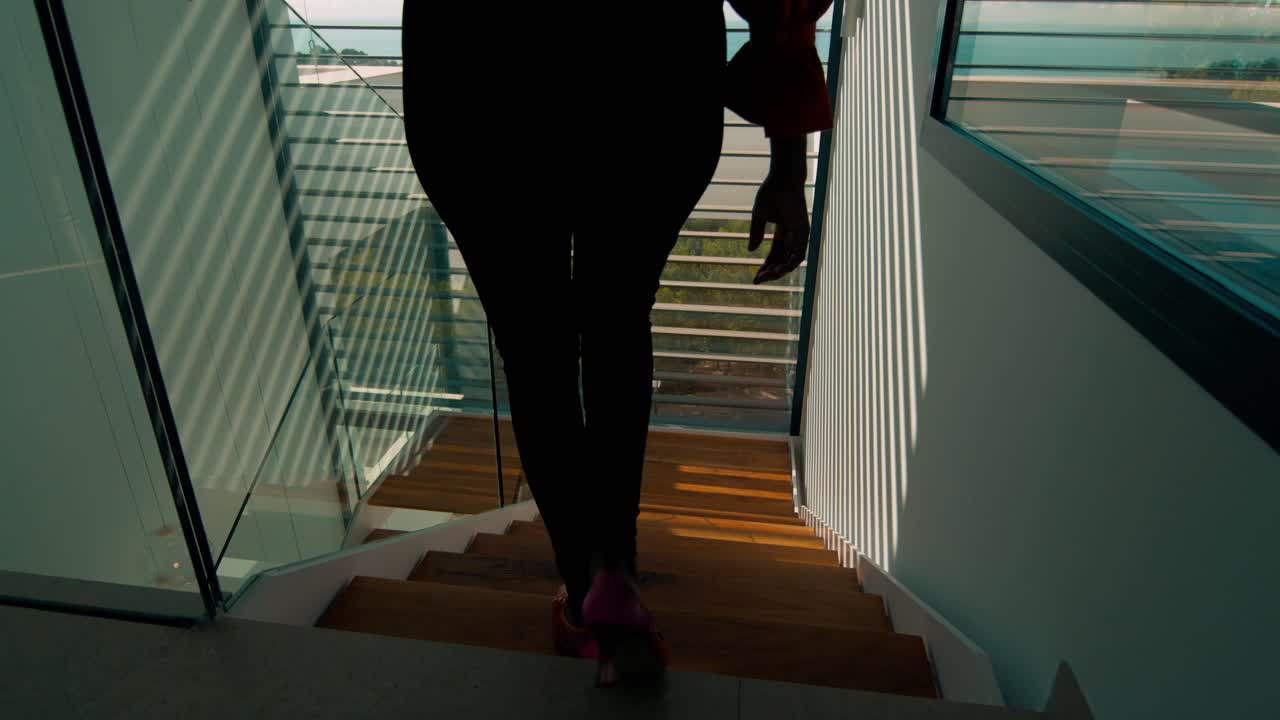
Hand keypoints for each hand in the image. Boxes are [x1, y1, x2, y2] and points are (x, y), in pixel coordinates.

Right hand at [749, 136, 809, 284]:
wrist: (782, 180)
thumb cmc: (771, 192)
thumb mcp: (759, 216)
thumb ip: (756, 233)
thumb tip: (751, 250)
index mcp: (783, 231)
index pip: (775, 254)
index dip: (765, 266)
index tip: (755, 277)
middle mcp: (793, 236)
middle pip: (782, 260)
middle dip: (770, 272)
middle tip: (758, 280)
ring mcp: (800, 235)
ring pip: (791, 261)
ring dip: (778, 272)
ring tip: (765, 277)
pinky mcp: (804, 233)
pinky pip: (799, 255)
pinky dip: (788, 264)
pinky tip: (776, 271)